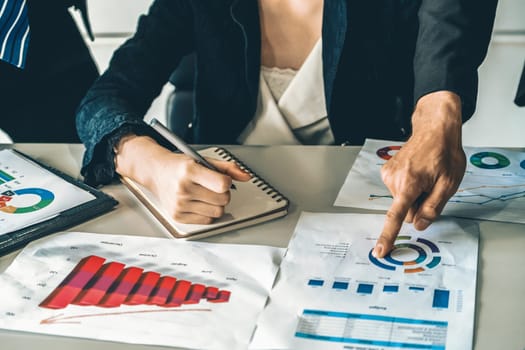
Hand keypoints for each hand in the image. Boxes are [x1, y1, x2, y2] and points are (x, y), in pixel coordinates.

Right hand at [114, 135, 251, 223]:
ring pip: (217, 212)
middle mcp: (183, 188)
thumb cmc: (180, 166)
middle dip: (223, 193)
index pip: (223, 184)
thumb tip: (246, 176)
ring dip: (216, 204)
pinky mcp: (178, 216)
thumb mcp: (203, 160)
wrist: (156, 172)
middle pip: (223, 200)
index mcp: (189, 171)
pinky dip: (207, 213)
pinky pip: (207, 221)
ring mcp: (179, 204)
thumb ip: (227, 168)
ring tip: (206, 195)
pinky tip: (200, 203)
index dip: (227, 182)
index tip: (221, 179)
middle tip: (213, 187)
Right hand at [372, 91, 465, 257]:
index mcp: (409, 184)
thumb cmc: (444, 153)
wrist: (434, 129)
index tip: (380, 251)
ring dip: (414, 195)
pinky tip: (417, 174)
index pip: (396, 216)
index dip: (388, 236)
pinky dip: (408, 187)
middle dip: (417, 206)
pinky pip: (397, 190)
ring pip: (401, 201)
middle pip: (404, 210)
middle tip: (431, 188)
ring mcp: (388, 174)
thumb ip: (433, 207)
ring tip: (425, 177)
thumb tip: (419, 224)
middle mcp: (394, 179)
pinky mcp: (386, 171)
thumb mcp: (449, 183)